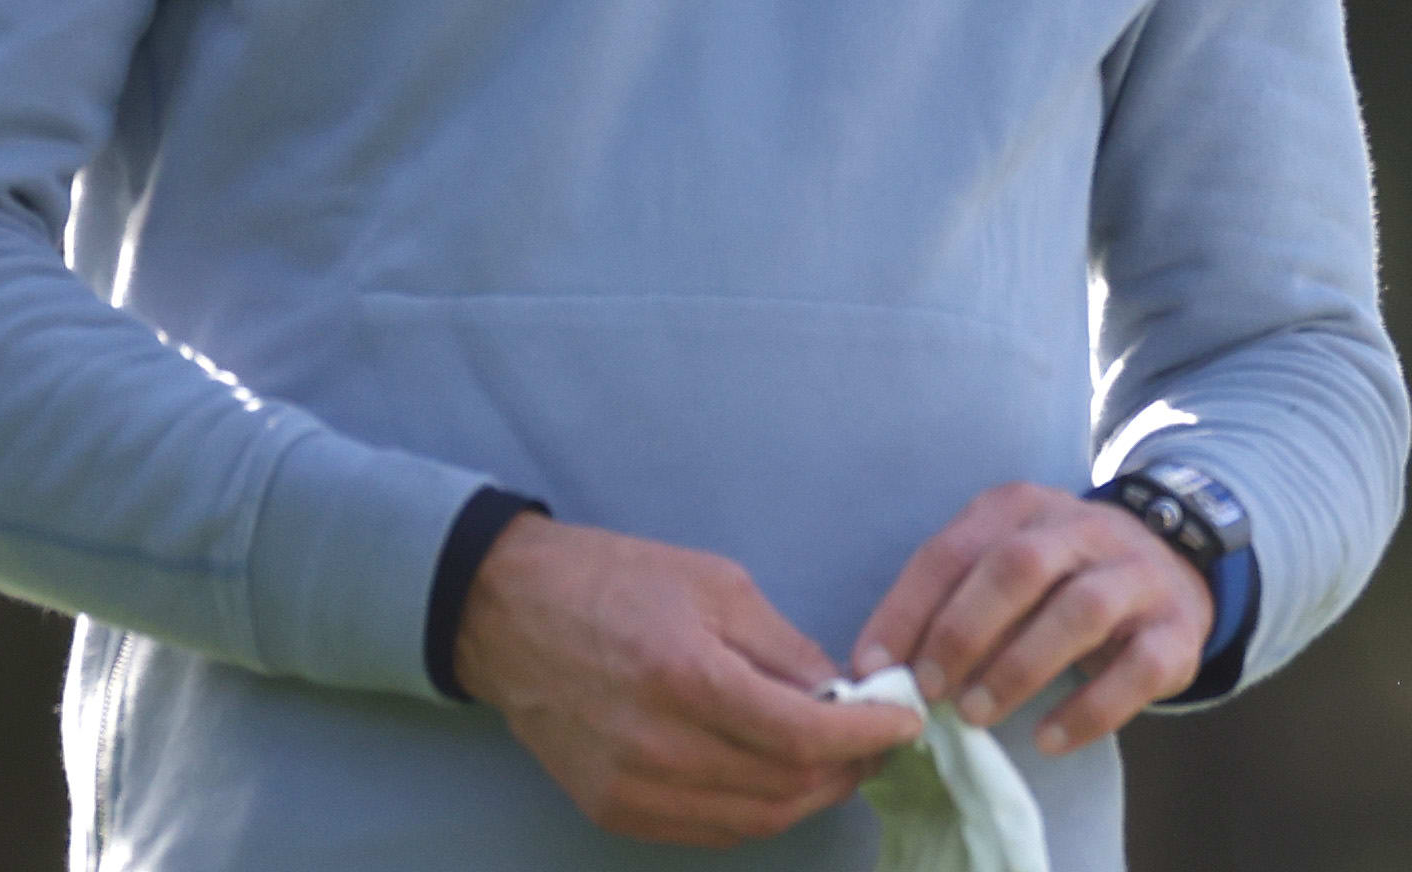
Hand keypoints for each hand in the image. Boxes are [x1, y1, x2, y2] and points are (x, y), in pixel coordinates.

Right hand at [453, 513, 920, 847]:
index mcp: (685, 676)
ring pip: (754, 819)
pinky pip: (710, 830)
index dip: (865, 735)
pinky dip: (759, 811)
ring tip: (836, 759)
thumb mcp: (715, 583)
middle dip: (848, 768)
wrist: (507, 614)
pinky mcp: (612, 810)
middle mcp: (656, 746)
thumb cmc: (615, 581)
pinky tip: (779, 777)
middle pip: (785, 788)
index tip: (904, 720)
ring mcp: (630, 788)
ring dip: (809, 795)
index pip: (801, 734)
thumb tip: (841, 694)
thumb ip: (783, 647)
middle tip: (876, 740)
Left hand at [847, 482, 1213, 755]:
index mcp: (1025, 508)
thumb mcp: (1004, 567)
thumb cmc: (1061, 579)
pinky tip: (1048, 739)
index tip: (874, 668)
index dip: (908, 610)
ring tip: (976, 715)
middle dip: (964, 631)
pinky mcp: (1176, 629)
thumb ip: (951, 603)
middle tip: (928, 690)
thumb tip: (881, 669)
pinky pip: (1137, 669)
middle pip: (1020, 567)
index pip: (956, 549)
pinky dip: (1089, 709)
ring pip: (1080, 611)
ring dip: (1018, 667)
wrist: (1173, 569)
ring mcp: (1138, 576)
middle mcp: (1085, 529)